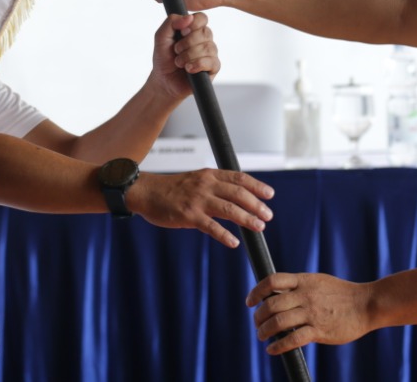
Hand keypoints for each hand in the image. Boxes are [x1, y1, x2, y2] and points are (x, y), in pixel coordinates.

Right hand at [127, 170, 272, 247]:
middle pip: (238, 193)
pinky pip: (211, 227)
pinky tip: (234, 242)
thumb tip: (237, 195)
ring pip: (229, 209)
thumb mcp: (196, 179)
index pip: (239, 178)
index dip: (257, 186)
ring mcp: (198, 200)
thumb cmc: (172, 188)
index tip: (270, 195)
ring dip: (247, 219)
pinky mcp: (188, 216)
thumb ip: (215, 185)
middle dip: (256, 205)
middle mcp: (206, 185)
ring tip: (259, 227)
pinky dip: (225, 235)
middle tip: (268, 215)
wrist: (146, 192)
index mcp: (209, 175)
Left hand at [149, 12, 218, 99]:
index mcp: (194, 29)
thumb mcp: (161, 36)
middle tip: (176, 51)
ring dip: (189, 56)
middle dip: (187, 43)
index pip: (202, 18)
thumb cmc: (164, 58)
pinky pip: (212, 62)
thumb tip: (189, 17)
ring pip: (208, 47)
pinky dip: (197, 64)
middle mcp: (205, 40)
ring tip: (179, 63)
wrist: (163, 80)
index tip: (182, 31)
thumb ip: (171, 22)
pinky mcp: (213, 68)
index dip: (193, 23)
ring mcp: (210, 53)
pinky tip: (188, 69)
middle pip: (205, 32)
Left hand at [246, 272, 371, 354]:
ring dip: (264, 331)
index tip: (250, 302)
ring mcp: (312, 313)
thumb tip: (276, 293)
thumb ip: (299, 286)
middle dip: (258, 316)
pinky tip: (272, 349)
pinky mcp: (319, 331)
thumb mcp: (319, 282)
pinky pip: (292, 340)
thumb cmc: (342, 294)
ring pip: (278, 322)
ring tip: (262, 336)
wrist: (366, 304)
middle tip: (257, 324)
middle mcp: (305, 295)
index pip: (272, 281)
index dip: (256, 291)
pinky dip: (278, 346)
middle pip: (271, 304)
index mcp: (304, 281)